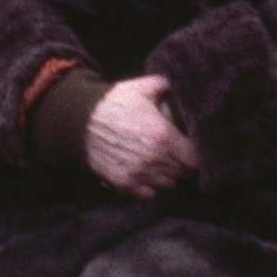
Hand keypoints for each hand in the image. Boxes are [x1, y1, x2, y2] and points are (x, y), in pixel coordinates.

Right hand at [83, 74, 198, 198]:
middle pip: (183, 173)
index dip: (195, 155)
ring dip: (168, 176)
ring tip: (162, 164)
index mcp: (164, 137)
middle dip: (183, 165)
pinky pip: (148, 194)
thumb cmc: (114, 102)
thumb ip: (166, 85)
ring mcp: (139, 175)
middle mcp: (154, 160)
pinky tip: (147, 173)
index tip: (191, 149)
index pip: (194, 159)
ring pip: (167, 185)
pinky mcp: (124, 184)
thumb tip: (182, 83)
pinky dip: (151, 186)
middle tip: (177, 155)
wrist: (81, 120)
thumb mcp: (142, 87)